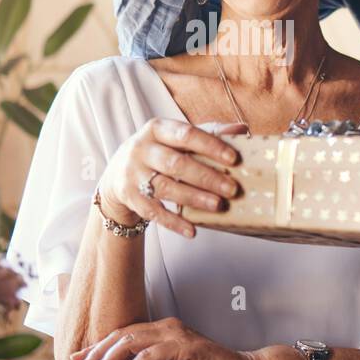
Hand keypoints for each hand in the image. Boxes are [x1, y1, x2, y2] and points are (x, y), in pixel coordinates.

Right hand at [98, 118, 245, 237]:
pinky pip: (153, 212)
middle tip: (232, 189)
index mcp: (157, 128)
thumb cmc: (160, 152)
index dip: (210, 146)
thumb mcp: (177, 138)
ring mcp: (132, 174)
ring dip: (193, 198)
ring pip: (165, 188)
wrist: (118, 173)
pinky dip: (173, 222)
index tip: (233, 159)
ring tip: (218, 205)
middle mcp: (141, 149)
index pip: (186, 134)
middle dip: (206, 177)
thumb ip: (208, 133)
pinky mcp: (130, 197)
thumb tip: (241, 129)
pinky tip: (192, 230)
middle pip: (176, 163)